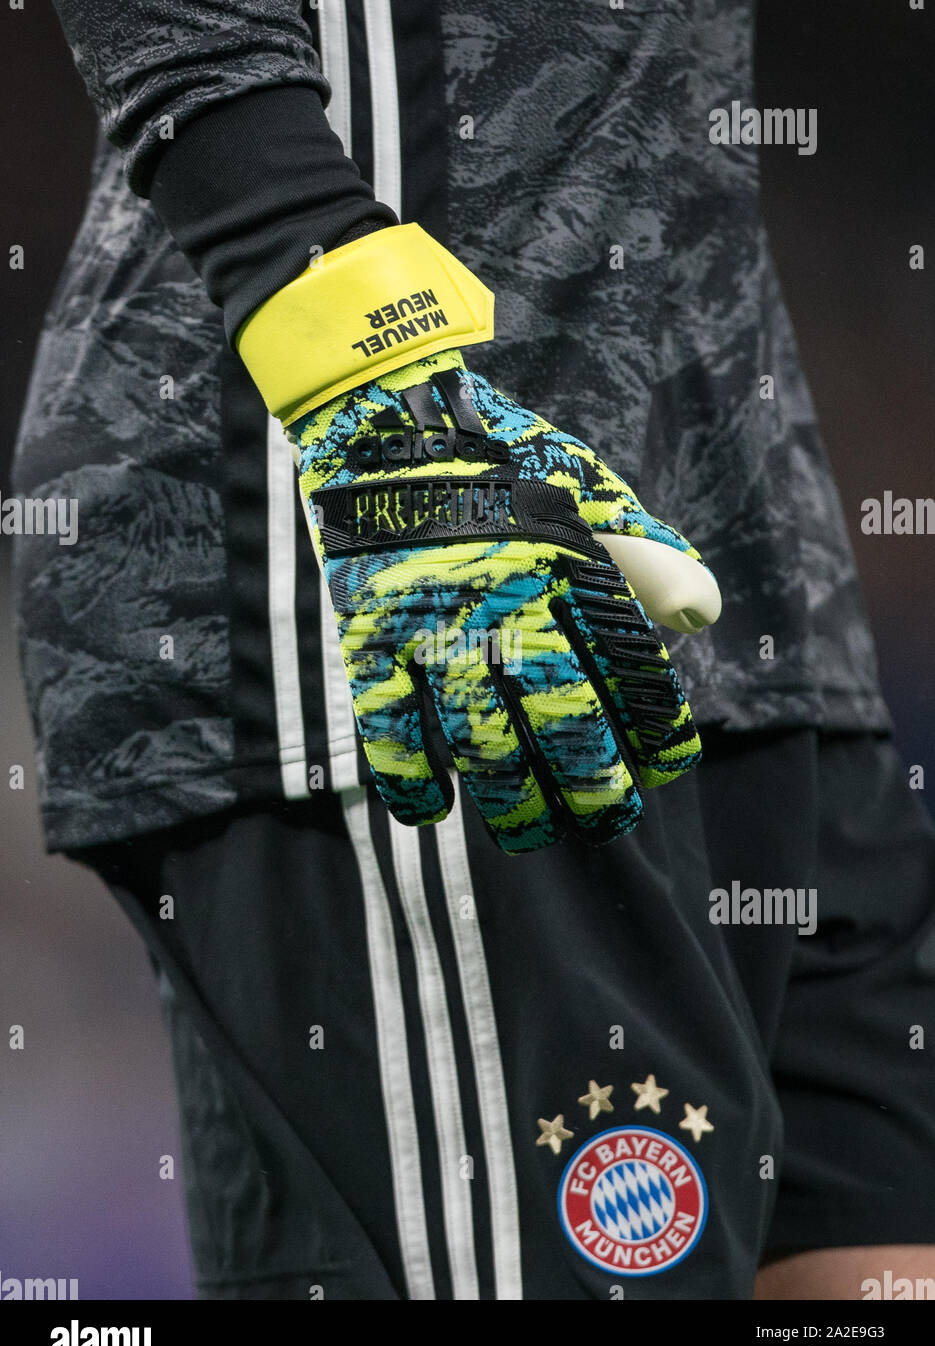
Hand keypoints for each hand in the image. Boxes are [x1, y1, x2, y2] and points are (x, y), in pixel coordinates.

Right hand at [290, 347, 718, 852]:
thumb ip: (643, 553)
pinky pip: (388, 731)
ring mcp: (434, 626)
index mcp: (567, 569)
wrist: (382, 411)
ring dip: (511, 802)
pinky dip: (409, 782)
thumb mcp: (582, 486)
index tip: (667, 767)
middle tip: (608, 822)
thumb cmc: (496, 455)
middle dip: (592, 787)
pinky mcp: (370, 637)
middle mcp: (507, 605)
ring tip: (530, 834)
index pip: (629, 669)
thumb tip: (705, 617)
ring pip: (481, 744)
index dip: (656, 728)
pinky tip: (431, 811)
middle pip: (562, 722)